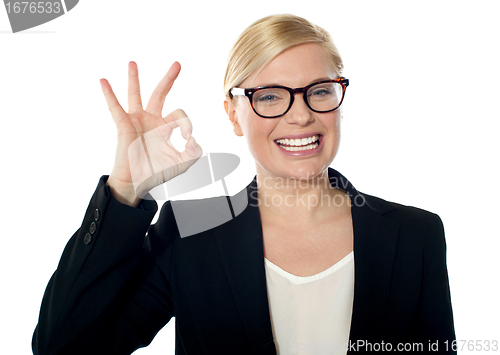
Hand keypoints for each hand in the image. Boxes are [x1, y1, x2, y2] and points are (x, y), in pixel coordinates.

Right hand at [100, 61, 202, 206]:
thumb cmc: (157, 173)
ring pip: (136, 95)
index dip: (187, 124)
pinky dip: (109, 94)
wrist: (137, 183)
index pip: (180, 115)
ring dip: (135, 79)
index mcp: (165, 127)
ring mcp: (136, 121)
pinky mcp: (123, 125)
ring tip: (133, 63)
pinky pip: (115, 107)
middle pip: (160, 94)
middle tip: (178, 63)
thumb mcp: (182, 163)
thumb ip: (194, 152)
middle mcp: (151, 120)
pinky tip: (103, 81)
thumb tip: (194, 139)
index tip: (187, 139)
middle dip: (169, 78)